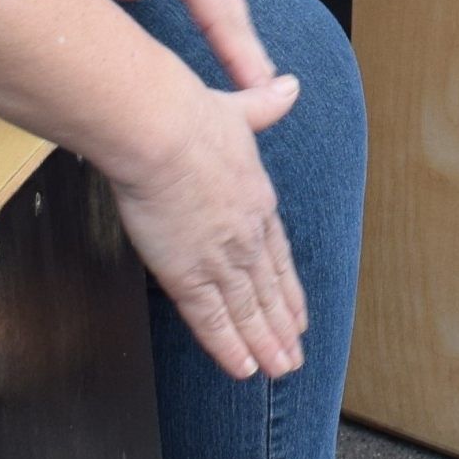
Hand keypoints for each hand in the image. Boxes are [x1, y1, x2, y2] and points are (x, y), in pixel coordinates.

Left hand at [68, 0, 278, 93]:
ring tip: (257, 83)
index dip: (238, 55)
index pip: (219, 16)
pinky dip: (232, 24)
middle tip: (268, 98)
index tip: (257, 88)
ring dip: (246, 43)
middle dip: (252, 58)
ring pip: (232, 6)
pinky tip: (231, 42)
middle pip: (236, 16)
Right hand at [100, 63, 309, 381]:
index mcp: (257, 200)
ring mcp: (219, 257)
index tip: (298, 312)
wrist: (160, 132)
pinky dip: (228, 347)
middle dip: (280, 325)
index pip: (278, 254)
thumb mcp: (239, 107)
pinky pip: (212, 320)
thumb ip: (265, 104)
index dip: (288, 287)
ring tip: (278, 371)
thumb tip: (289, 87)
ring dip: (264, 344)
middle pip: (268, 289)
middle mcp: (245, 235)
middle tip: (293, 356)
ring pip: (247, 311)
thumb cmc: (190, 116)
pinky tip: (241, 369)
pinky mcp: (187, 274)